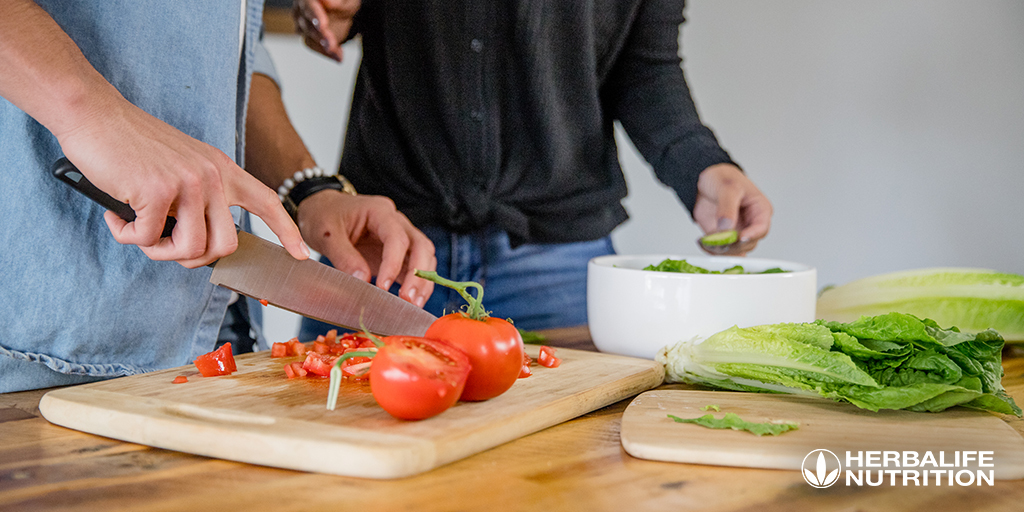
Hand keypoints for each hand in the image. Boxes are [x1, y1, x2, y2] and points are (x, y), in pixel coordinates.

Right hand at [57, 96, 308, 267]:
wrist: (94, 114)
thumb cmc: (131, 145)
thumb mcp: (182, 166)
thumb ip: (199, 197)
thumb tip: (199, 243)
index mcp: (222, 169)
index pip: (266, 201)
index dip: (286, 230)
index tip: (301, 253)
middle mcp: (212, 175)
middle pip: (225, 245)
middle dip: (194, 259)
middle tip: (165, 246)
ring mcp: (188, 182)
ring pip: (190, 250)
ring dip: (158, 251)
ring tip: (137, 230)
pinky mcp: (157, 190)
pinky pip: (147, 240)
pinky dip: (126, 235)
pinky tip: (116, 213)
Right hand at [292, 0, 359, 61]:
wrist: (343, 10)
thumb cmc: (342, 1)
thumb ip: (337, 0)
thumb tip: (328, 1)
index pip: (308, 6)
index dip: (315, 16)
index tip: (323, 26)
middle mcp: (302, 8)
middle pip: (307, 24)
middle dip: (321, 36)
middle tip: (331, 44)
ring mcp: (303, 23)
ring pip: (309, 38)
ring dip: (324, 47)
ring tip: (337, 53)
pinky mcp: (307, 36)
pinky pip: (314, 46)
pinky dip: (326, 53)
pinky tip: (338, 56)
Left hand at [296, 190, 435, 306]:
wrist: (323, 210)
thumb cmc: (324, 217)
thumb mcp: (327, 234)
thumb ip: (344, 256)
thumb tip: (363, 280)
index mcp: (379, 211)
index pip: (397, 238)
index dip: (393, 263)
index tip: (383, 286)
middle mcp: (396, 222)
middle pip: (421, 246)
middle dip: (418, 274)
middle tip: (408, 299)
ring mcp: (401, 236)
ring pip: (425, 256)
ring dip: (423, 281)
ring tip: (414, 305)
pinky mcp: (399, 252)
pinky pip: (416, 267)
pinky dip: (418, 284)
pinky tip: (412, 303)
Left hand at [692, 163, 772, 255]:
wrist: (703, 181)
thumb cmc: (722, 178)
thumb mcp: (728, 188)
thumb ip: (727, 207)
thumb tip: (727, 227)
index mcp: (760, 210)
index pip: (761, 228)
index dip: (752, 235)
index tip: (739, 237)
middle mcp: (751, 224)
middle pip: (748, 244)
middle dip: (733, 245)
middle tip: (717, 240)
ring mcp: (737, 232)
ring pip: (734, 251)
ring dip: (720, 249)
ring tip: (706, 240)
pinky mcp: (723, 238)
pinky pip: (721, 251)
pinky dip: (712, 250)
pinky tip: (702, 242)